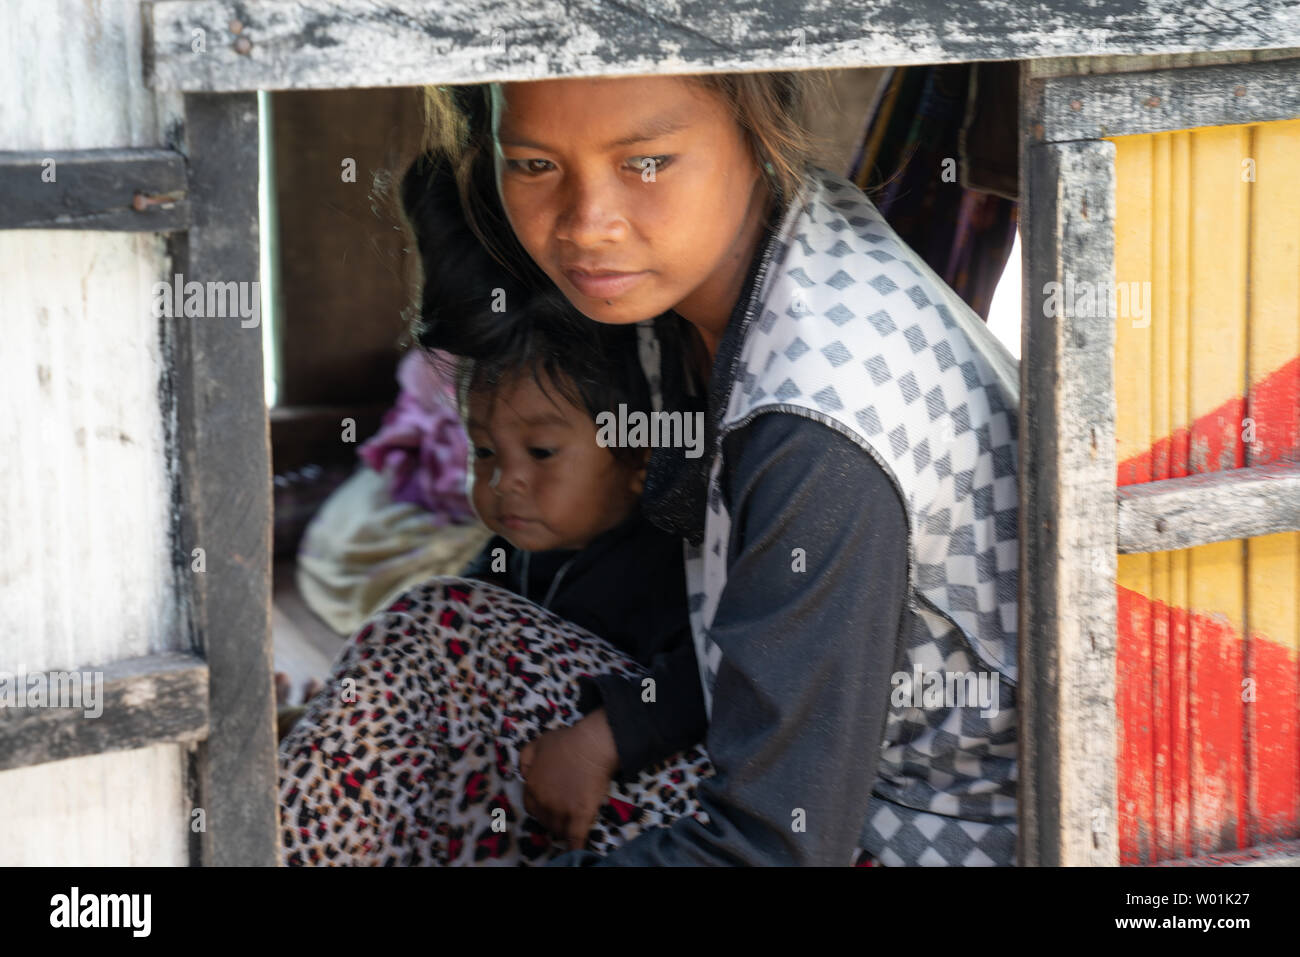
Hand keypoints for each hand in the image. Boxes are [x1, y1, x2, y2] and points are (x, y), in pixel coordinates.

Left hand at [518, 708, 619, 850]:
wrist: (591, 744)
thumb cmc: (566, 741)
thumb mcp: (536, 744)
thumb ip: (525, 760)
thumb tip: (523, 776)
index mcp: (532, 786)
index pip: (531, 807)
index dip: (541, 806)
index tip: (550, 804)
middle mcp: (543, 802)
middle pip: (544, 820)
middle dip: (552, 817)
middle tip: (564, 810)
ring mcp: (561, 810)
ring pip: (558, 830)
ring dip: (564, 828)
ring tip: (573, 822)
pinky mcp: (579, 815)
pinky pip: (575, 838)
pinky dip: (575, 847)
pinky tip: (577, 853)